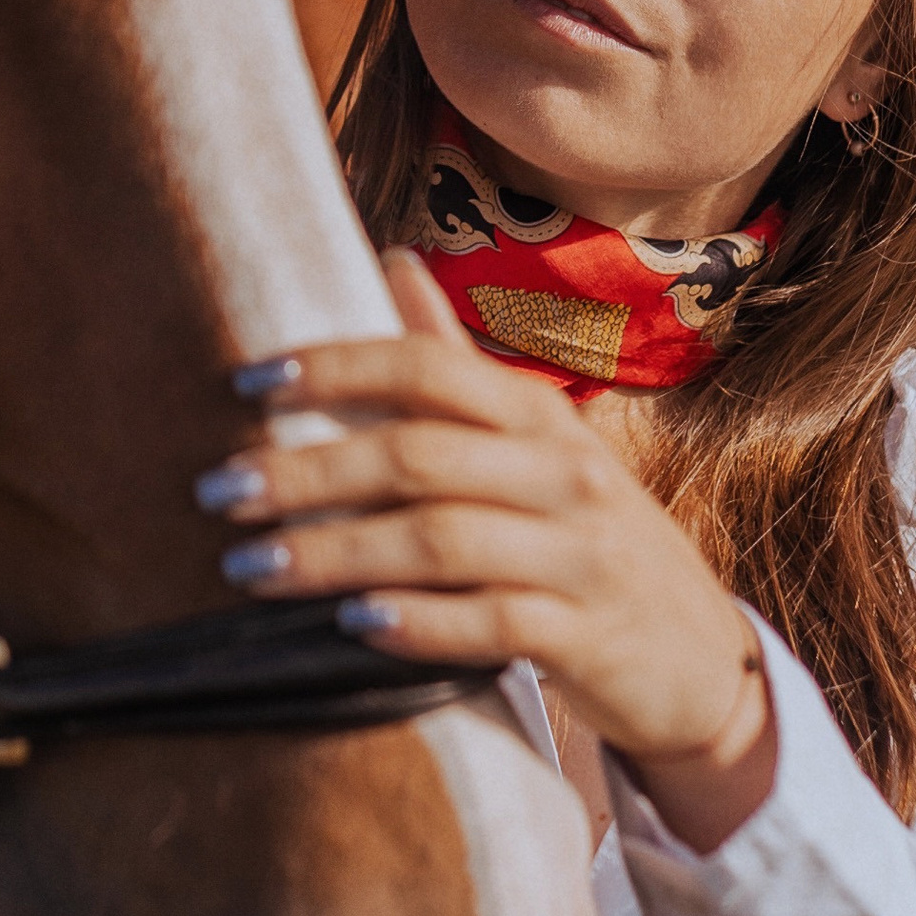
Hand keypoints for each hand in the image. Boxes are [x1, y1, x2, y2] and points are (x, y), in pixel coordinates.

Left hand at [200, 254, 776, 852]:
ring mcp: (580, 554)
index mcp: (537, 415)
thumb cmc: (586, 537)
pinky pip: (492, 624)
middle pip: (417, 456)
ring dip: (335, 554)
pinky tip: (352, 626)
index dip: (334, 367)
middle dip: (306, 471)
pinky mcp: (586, 636)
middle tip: (217, 493)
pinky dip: (417, 623)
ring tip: (251, 569)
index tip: (245, 383)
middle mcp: (564, 471)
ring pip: (441, 540)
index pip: (427, 368)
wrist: (697, 659)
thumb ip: (458, 362)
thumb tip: (391, 257)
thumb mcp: (538, 443)